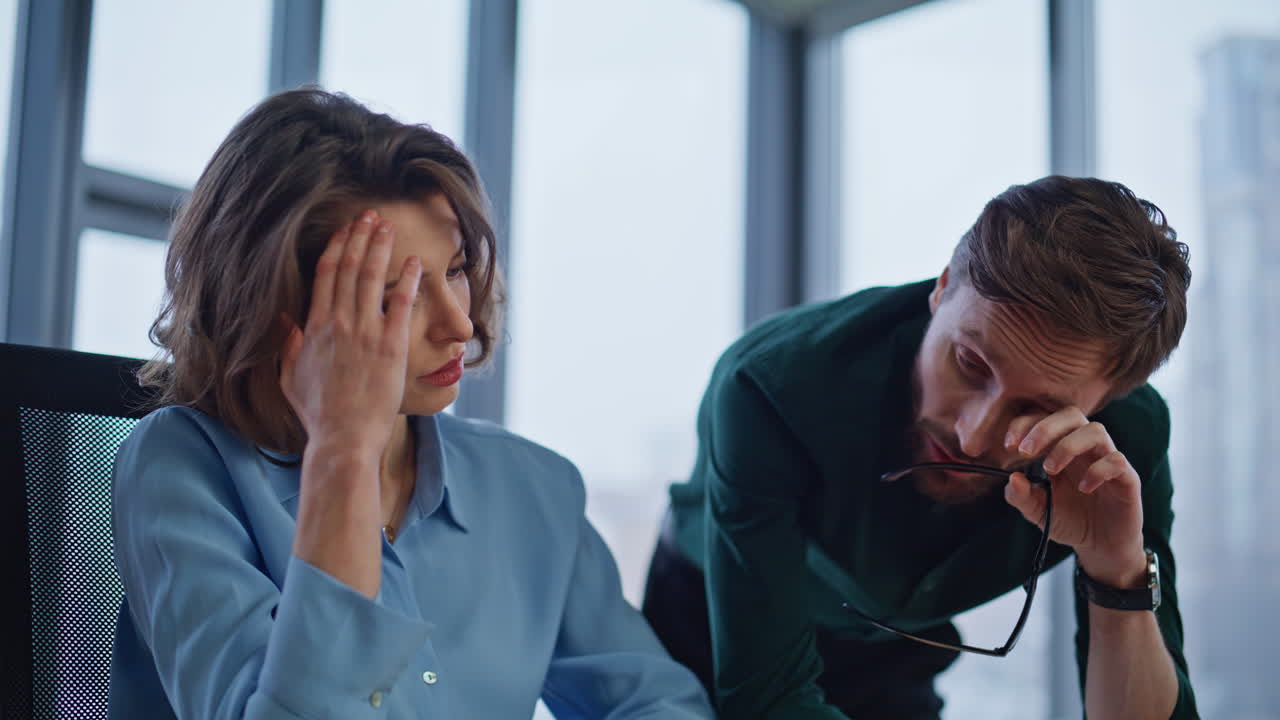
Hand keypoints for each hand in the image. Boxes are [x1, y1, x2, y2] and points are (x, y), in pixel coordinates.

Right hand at [279, 210, 421, 458]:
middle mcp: (339, 324)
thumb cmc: (319, 414)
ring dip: (380, 248)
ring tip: (388, 226)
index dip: (336, 248)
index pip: (325, 276)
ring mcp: (365, 333)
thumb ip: (289, 344)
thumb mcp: (291, 377)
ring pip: (372, 278)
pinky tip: (416, 262)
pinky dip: (408, 280)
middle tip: (369, 215)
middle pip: (349, 269)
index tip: (345, 230)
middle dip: (359, 237)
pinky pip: (401, 304)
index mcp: (314, 328)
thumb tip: (285, 318)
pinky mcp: (391, 346)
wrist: (344, 437)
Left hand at [1003, 407, 1146, 586]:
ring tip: (1050, 470)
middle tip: (1025, 451)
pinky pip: (1116, 460)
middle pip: (1071, 415)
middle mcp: (1085, 448)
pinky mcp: (1127, 478)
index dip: (1025, 425)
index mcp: (1060, 448)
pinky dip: (1097, 470)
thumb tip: (1011, 478)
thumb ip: (1021, 496)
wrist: (1101, 546)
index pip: (1045, 419)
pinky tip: (1083, 488)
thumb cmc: (1069, 521)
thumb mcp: (1037, 511)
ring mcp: (1107, 460)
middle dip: (1044, 428)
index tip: (1009, 445)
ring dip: (1067, 446)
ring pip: (1095, 430)